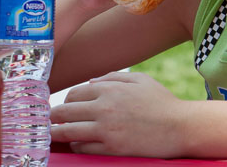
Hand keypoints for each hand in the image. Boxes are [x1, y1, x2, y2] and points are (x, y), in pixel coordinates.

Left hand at [51, 72, 187, 157]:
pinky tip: (76, 144)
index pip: (74, 94)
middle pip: (64, 112)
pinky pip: (81, 148)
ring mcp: (105, 130)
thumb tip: (91, 82)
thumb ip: (113, 77)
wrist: (179, 127)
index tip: (61, 106)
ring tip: (49, 135)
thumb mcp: (141, 80)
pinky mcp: (110, 148)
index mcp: (110, 89)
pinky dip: (75, 146)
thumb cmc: (162, 102)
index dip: (66, 100)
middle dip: (52, 117)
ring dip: (55, 133)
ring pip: (67, 132)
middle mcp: (104, 108)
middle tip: (47, 121)